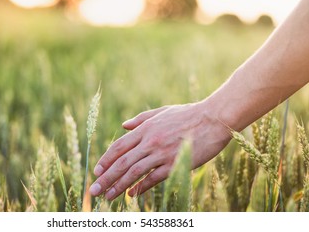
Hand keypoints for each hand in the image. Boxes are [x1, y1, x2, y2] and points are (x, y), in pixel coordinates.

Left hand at [89, 102, 231, 199]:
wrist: (214, 119)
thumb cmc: (189, 114)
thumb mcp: (162, 112)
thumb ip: (141, 119)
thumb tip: (123, 125)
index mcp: (146, 128)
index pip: (119, 146)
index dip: (106, 160)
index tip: (97, 171)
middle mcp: (150, 141)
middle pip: (122, 162)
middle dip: (106, 177)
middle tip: (94, 190)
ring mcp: (162, 153)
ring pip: (134, 172)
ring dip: (119, 185)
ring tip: (107, 196)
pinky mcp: (175, 164)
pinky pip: (154, 178)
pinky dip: (141, 188)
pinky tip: (132, 195)